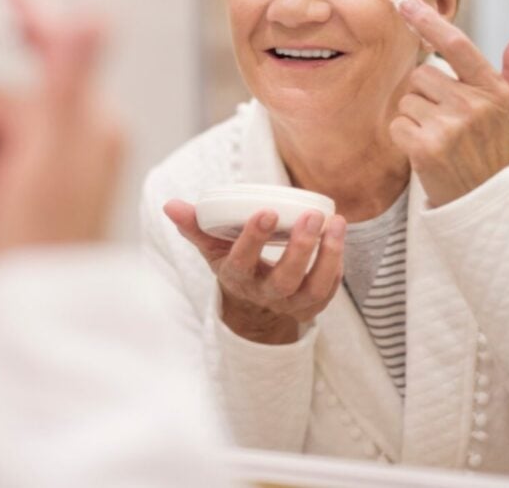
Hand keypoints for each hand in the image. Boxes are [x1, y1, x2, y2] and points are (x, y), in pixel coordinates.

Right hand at [0, 0, 123, 254]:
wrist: (32, 305)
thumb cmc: (45, 233)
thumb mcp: (54, 149)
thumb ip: (70, 78)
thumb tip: (98, 15)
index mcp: (88, 115)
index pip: (49, 45)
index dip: (19, 7)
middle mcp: (71, 131)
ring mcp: (45, 159)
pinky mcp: (23, 184)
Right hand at [163, 200, 346, 344]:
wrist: (254, 303)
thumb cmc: (235, 262)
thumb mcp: (212, 246)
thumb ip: (194, 225)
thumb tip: (170, 204)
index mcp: (237, 277)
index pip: (242, 261)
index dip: (254, 239)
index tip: (266, 211)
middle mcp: (265, 295)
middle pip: (285, 280)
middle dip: (300, 248)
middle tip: (311, 216)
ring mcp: (292, 303)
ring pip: (315, 286)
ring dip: (328, 255)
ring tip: (336, 222)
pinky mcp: (314, 305)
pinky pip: (330, 288)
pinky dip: (337, 263)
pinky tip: (339, 234)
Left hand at [389, 0, 508, 207]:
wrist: (488, 203)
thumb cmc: (499, 150)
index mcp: (493, 90)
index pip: (456, 45)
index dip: (428, 21)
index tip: (404, 0)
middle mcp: (473, 105)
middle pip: (422, 75)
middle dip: (426, 94)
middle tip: (447, 120)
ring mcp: (449, 127)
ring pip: (407, 100)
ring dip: (416, 116)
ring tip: (440, 137)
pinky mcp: (426, 149)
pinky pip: (398, 124)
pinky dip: (405, 137)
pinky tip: (426, 151)